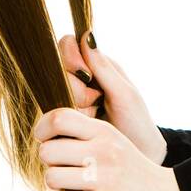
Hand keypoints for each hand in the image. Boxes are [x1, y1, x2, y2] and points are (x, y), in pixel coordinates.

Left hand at [35, 108, 190, 190]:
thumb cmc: (133, 170)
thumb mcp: (115, 142)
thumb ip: (86, 134)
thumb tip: (45, 133)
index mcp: (104, 132)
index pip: (59, 117)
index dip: (42, 128)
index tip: (42, 139)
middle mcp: (103, 151)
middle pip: (48, 150)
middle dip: (46, 162)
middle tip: (58, 167)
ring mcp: (104, 178)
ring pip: (51, 177)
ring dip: (51, 185)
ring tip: (64, 186)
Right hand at [57, 32, 165, 164]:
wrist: (138, 157)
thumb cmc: (137, 123)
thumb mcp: (124, 94)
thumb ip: (103, 66)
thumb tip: (87, 34)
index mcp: (96, 65)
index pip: (67, 45)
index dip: (70, 57)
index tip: (85, 75)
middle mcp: (80, 80)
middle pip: (57, 70)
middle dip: (76, 88)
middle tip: (96, 102)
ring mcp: (70, 100)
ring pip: (53, 92)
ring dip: (74, 106)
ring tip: (95, 115)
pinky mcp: (64, 120)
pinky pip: (53, 114)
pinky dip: (70, 121)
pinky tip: (86, 126)